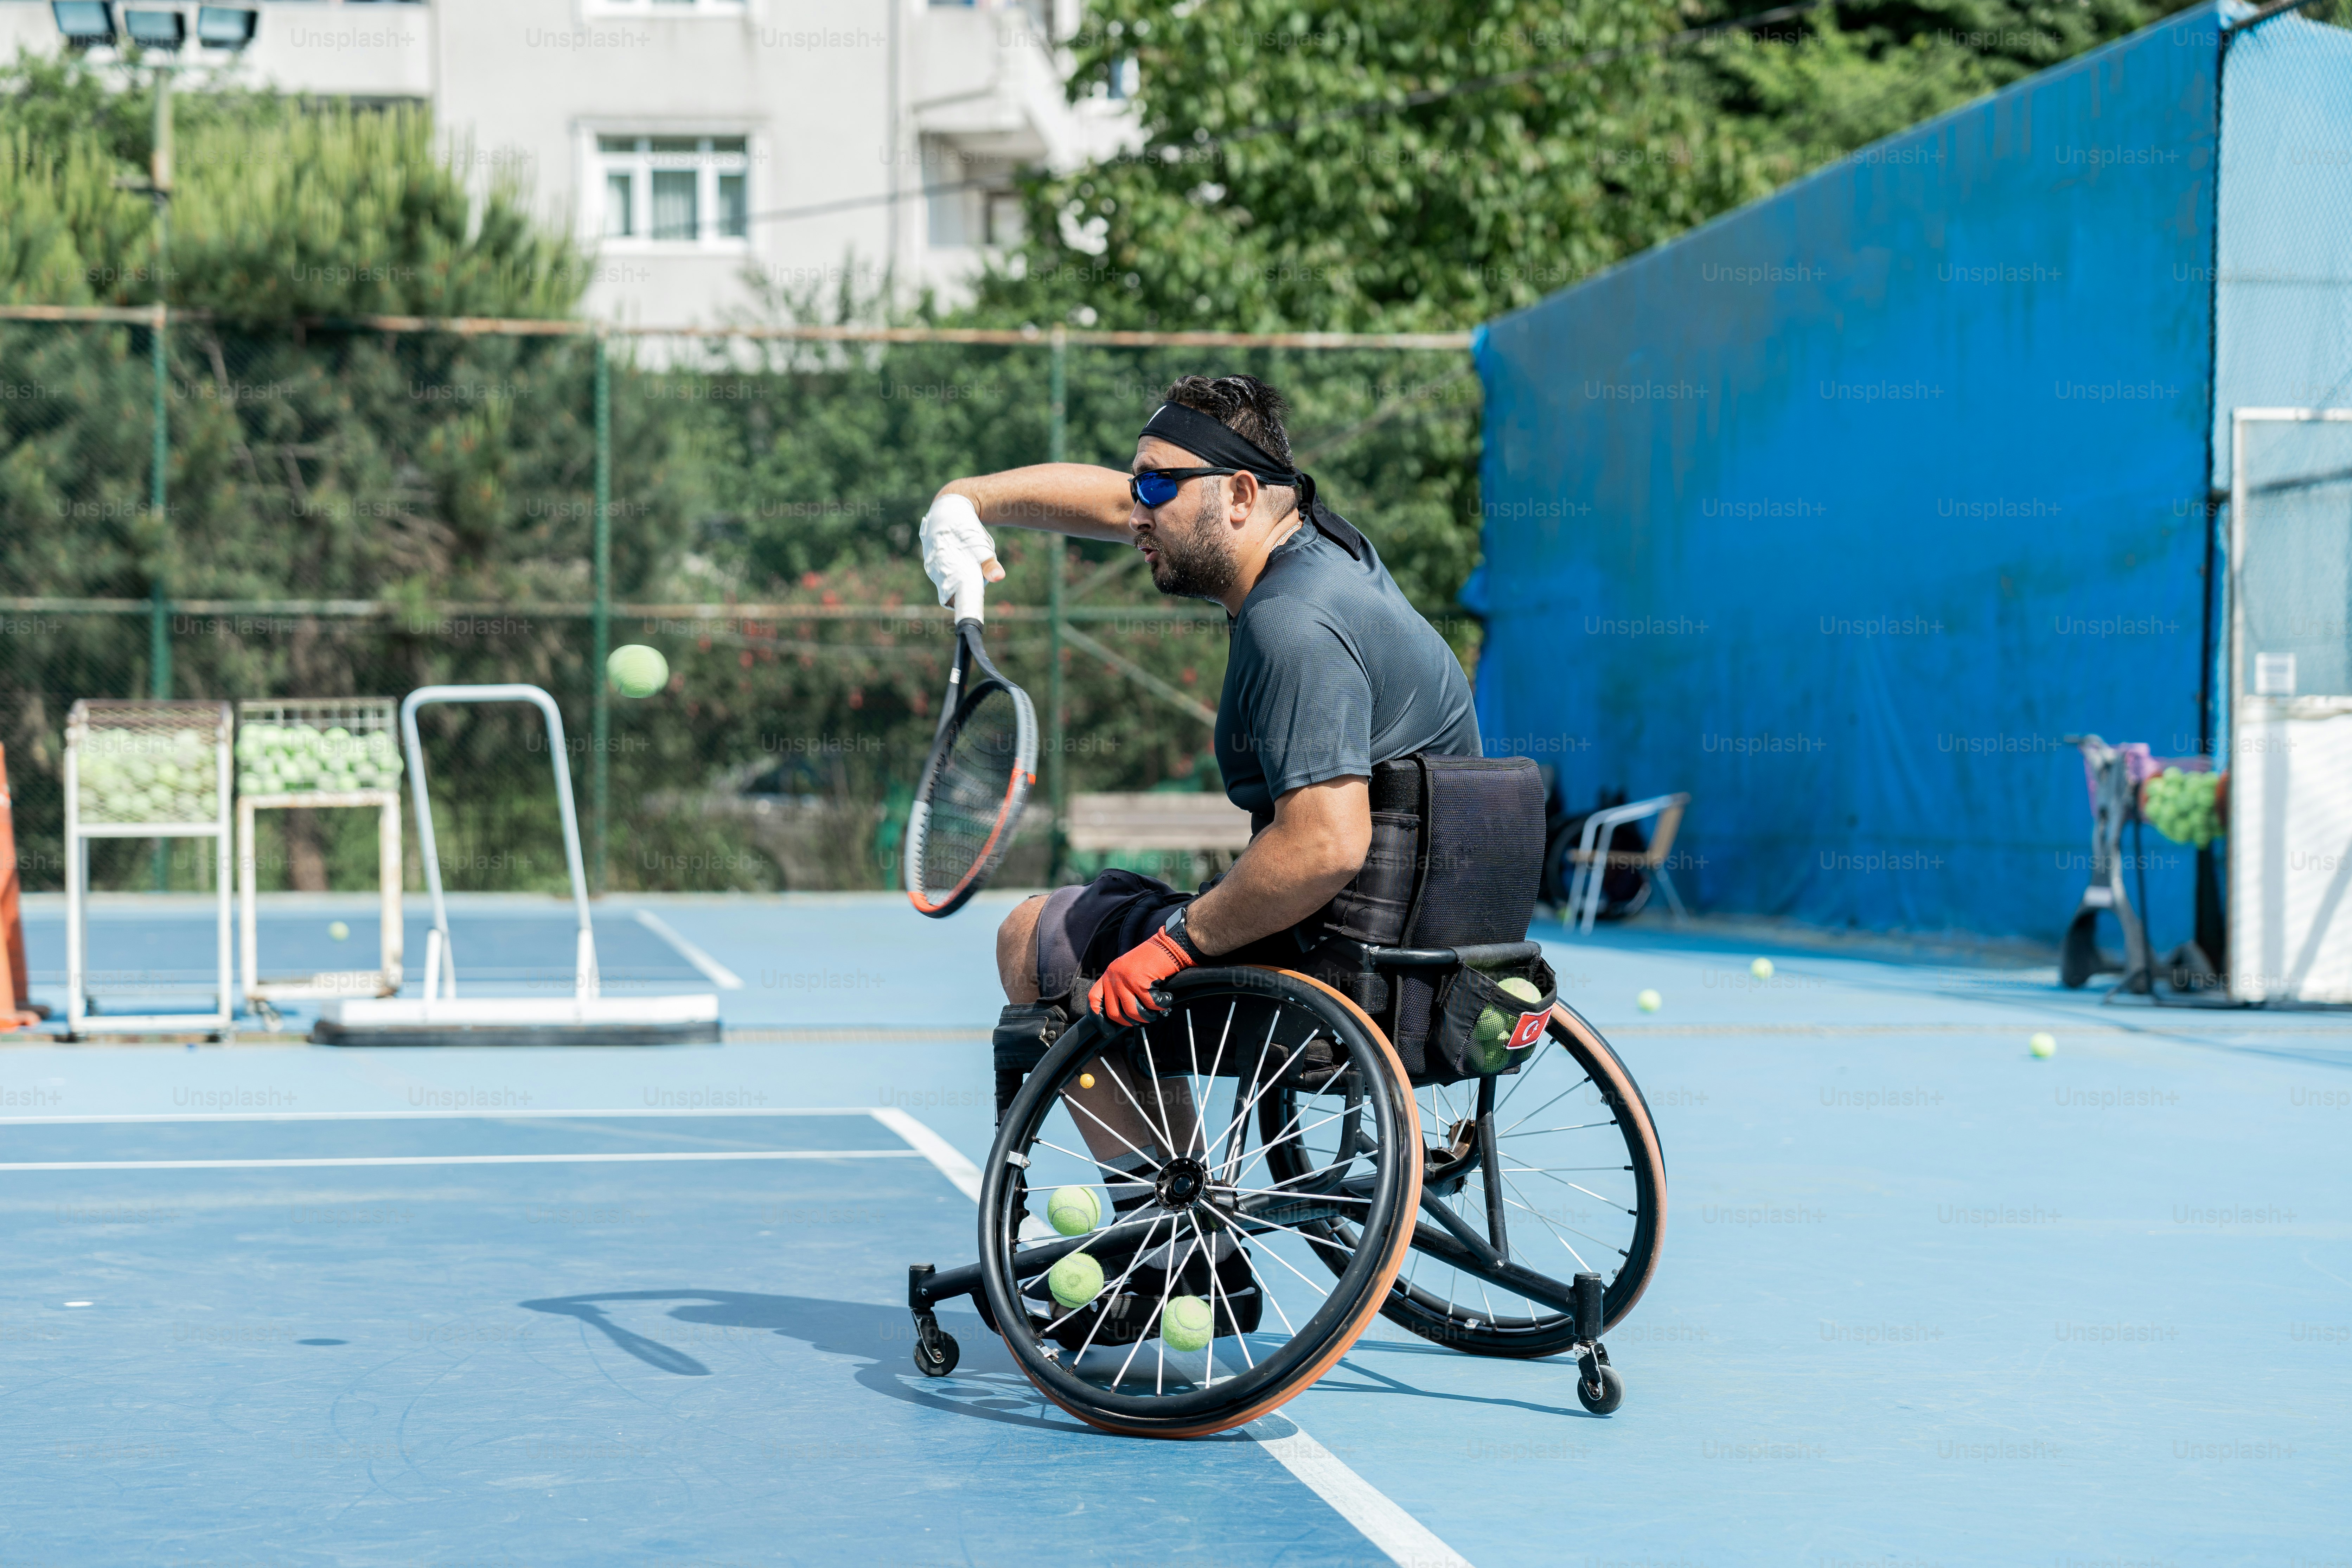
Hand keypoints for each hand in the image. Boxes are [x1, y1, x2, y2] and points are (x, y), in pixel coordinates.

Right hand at [919, 491, 1004, 614]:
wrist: (950, 508)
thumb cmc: (967, 530)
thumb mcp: (981, 547)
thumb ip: (990, 565)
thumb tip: (999, 577)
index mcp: (945, 572)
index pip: (950, 599)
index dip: (960, 605)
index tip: (970, 604)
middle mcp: (934, 571)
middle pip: (951, 591)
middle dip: (964, 587)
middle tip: (976, 573)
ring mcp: (931, 565)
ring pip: (948, 579)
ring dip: (959, 575)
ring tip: (967, 557)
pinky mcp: (932, 558)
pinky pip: (944, 569)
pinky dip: (953, 566)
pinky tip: (961, 553)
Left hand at [1088, 930, 1194, 1026]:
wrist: (1168, 945)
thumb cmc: (1152, 959)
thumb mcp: (1129, 971)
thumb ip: (1121, 987)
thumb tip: (1123, 1013)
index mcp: (1109, 973)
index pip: (1094, 998)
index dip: (1098, 1015)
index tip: (1107, 1027)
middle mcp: (1114, 976)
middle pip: (1113, 1012)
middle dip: (1129, 1021)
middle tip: (1142, 1020)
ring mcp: (1125, 979)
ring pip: (1132, 1011)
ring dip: (1146, 1017)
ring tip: (1155, 1013)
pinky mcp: (1140, 981)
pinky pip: (1149, 1004)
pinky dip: (1160, 1005)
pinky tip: (1165, 999)